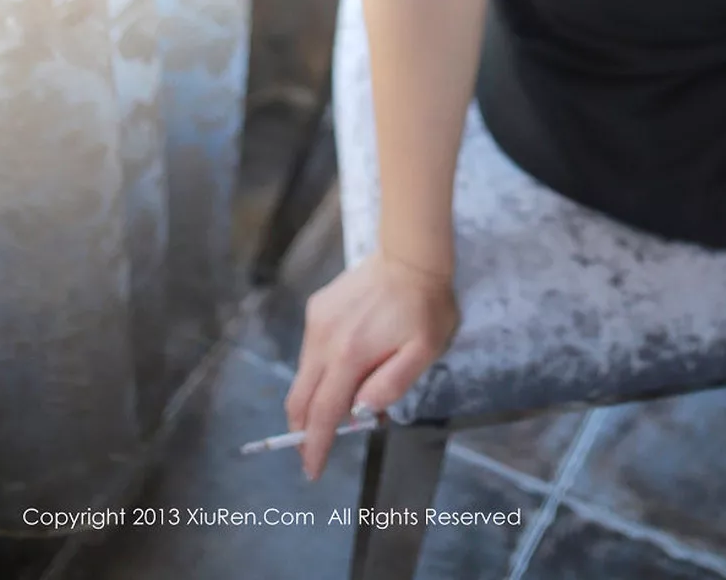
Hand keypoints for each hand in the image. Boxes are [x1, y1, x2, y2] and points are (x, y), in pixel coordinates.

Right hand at [284, 250, 459, 479]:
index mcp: (349, 356)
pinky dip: (319, 370)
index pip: (323, 413)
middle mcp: (323, 340)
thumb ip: (391, 385)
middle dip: (302, 429)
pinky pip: (310, 351)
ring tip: (341, 404)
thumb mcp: (423, 352)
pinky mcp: (316, 307)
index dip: (315, 445)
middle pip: (300, 399)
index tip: (312, 470)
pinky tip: (345, 365)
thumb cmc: (425, 306)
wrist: (411, 255)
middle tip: (314, 449)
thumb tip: (359, 412)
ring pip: (303, 375)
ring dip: (314, 398)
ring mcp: (316, 321)